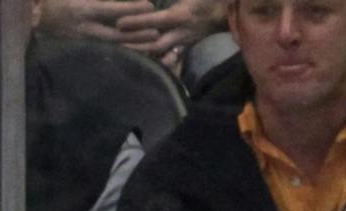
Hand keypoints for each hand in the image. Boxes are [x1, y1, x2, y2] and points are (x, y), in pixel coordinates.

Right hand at [39, 0, 159, 42]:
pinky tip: (138, 54)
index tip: (148, 5)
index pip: (111, 9)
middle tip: (156, 33)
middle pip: (115, 34)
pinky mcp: (82, 49)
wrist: (36, 17)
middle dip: (136, 35)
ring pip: (112, 47)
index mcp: (83, 9)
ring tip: (152, 47)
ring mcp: (83, 42)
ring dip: (133, 48)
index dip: (130, 8)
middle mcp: (84, 28)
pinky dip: (123, 54)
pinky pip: (106, 53)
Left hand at [111, 0, 228, 56]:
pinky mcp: (186, 46)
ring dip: (142, 56)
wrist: (231, 9)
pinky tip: (140, 65)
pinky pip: (170, 57)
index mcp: (180, 15)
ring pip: (160, 54)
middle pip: (154, 44)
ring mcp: (184, 41)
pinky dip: (156, 62)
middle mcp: (181, 31)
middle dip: (134, 47)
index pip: (154, 20)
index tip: (118, 23)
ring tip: (121, 57)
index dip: (136, 22)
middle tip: (113, 47)